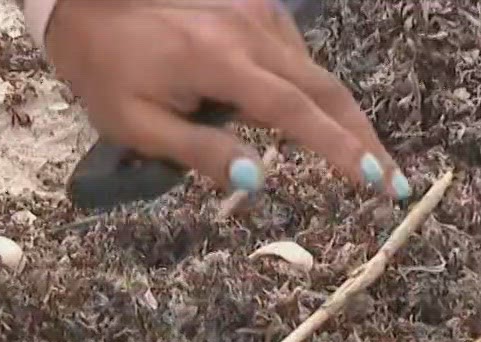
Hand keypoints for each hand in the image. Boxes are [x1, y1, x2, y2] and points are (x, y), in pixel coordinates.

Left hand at [42, 0, 409, 199]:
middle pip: (326, 89)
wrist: (85, 1)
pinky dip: (315, 94)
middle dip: (364, 139)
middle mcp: (252, 31)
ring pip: (317, 73)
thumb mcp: (135, 123)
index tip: (375, 181)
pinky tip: (321, 124)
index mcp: (221, 62)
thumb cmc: (104, 69)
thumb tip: (257, 180)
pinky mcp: (256, 8)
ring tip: (367, 163)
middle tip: (394, 184)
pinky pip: (297, 57)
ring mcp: (258, 14)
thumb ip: (198, 150)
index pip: (297, 112)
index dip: (339, 149)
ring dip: (345, 119)